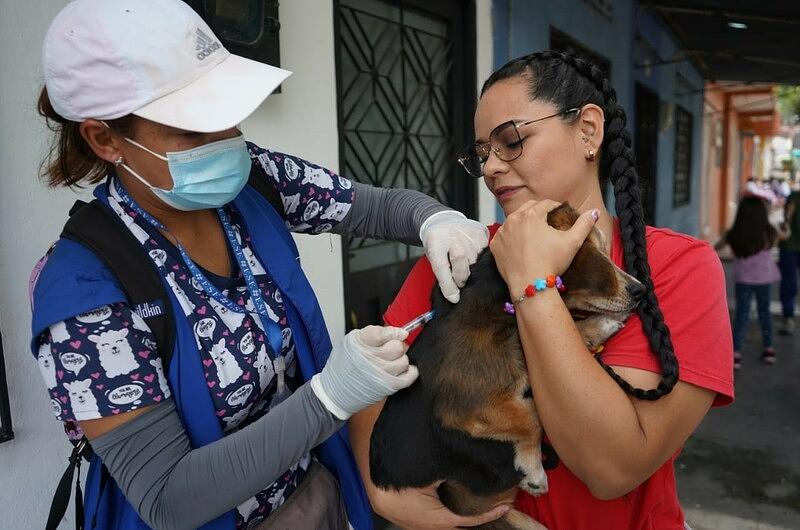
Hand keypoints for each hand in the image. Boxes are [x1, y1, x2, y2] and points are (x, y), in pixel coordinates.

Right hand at [311, 326, 418, 419]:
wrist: (334, 392)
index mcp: (359, 343)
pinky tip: (403, 369)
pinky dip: (410, 372)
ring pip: (404, 360)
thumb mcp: (350, 342)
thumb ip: (372, 335)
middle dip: (395, 346)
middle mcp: (370, 358)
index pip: (383, 333)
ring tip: (390, 362)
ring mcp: (380, 373)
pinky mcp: (388, 386)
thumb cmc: (343, 366)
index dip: (394, 332)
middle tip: (389, 349)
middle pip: (397, 346)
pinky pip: (409, 376)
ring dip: (399, 359)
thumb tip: (396, 332)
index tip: (400, 333)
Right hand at [370, 481, 510, 529]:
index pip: (468, 520)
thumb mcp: (431, 473)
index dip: (488, 514)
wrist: (372, 480)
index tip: (504, 507)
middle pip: (456, 527)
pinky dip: (441, 515)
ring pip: (442, 525)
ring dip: (457, 518)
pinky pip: (428, 520)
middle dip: (473, 519)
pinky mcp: (405, 519)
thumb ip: (452, 475)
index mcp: (436, 519)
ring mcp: (414, 526)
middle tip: (491, 506)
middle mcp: (426, 527)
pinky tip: (447, 503)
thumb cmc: (401, 475)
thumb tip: (474, 469)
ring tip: (474, 505)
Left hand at [420, 211, 488, 303]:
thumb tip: (455, 298)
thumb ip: (443, 276)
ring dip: (472, 268)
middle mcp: (452, 235)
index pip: (441, 267)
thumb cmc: (438, 244)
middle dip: (461, 277)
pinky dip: (480, 258)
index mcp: (435, 242)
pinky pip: (485, 252)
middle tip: (460, 280)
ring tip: (466, 265)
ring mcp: (468, 232)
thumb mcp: (433, 258)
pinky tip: (474, 255)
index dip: (448, 285)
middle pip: (461, 263)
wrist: (443, 221)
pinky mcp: (481, 231)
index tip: (454, 298)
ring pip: (476, 260)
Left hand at [490, 200, 597, 292]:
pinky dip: (511, 236)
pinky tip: (519, 243)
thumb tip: (594, 212)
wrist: (530, 285)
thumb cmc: (551, 262)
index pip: (546, 203)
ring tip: (533, 231)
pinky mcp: (495, 245)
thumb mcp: (572, 242)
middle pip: (528, 208)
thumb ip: (584, 224)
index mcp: (531, 215)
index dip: (555, 206)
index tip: (559, 212)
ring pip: (514, 220)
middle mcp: (513, 219)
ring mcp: (502, 232)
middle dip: (538, 211)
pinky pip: (503, 235)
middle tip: (547, 220)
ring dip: (523, 222)